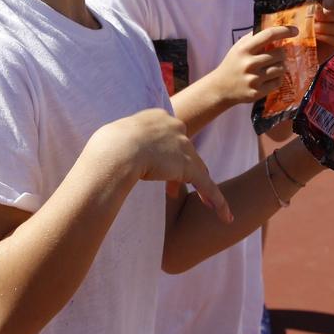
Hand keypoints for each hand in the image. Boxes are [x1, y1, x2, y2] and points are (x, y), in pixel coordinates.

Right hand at [101, 109, 229, 221]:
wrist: (116, 150)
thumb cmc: (108, 145)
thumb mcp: (117, 135)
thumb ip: (125, 140)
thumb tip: (112, 149)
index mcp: (158, 117)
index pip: (169, 137)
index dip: (166, 153)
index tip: (158, 166)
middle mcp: (175, 127)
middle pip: (185, 151)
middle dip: (180, 169)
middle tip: (172, 190)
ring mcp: (183, 145)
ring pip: (199, 169)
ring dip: (202, 188)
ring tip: (208, 205)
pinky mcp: (188, 166)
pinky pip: (207, 185)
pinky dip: (217, 201)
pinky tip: (225, 216)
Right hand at [204, 25, 294, 106]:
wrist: (220, 88)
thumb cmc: (233, 64)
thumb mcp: (239, 47)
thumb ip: (254, 37)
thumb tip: (275, 26)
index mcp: (244, 49)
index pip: (268, 35)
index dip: (284, 30)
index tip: (295, 30)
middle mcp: (249, 64)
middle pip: (279, 54)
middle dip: (281, 54)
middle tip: (276, 56)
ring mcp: (253, 79)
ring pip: (281, 68)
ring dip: (280, 66)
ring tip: (273, 67)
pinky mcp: (257, 92)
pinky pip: (278, 82)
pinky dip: (277, 79)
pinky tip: (270, 78)